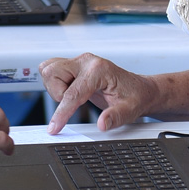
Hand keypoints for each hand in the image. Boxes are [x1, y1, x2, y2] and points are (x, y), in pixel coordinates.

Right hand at [42, 53, 159, 131]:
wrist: (140, 90)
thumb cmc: (135, 97)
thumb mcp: (130, 110)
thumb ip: (115, 117)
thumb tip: (102, 124)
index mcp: (99, 70)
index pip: (72, 93)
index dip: (61, 113)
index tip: (55, 128)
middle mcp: (87, 61)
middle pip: (52, 73)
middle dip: (57, 93)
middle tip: (74, 104)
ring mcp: (79, 62)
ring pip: (49, 70)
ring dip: (55, 88)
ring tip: (74, 97)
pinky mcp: (75, 66)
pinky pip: (52, 71)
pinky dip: (55, 84)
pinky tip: (70, 92)